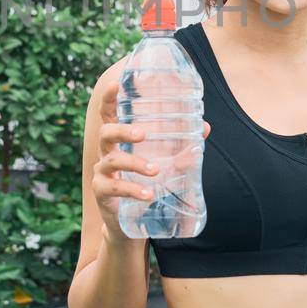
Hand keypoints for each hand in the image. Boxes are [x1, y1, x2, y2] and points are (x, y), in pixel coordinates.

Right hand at [90, 80, 209, 239]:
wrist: (128, 224)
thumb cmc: (144, 183)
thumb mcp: (161, 163)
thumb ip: (180, 146)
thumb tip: (205, 128)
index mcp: (119, 140)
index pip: (108, 113)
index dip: (109, 97)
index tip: (116, 83)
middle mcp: (106, 152)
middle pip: (106, 132)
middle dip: (123, 130)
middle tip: (143, 133)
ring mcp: (102, 173)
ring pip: (112, 160)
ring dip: (135, 163)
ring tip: (155, 170)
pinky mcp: (101, 193)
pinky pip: (113, 188)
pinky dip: (132, 190)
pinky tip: (149, 194)